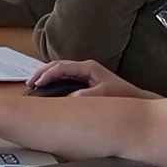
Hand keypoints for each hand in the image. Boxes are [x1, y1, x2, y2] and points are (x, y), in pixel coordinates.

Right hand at [28, 56, 150, 97]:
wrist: (137, 100)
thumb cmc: (122, 96)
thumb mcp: (102, 96)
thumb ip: (83, 96)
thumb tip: (67, 99)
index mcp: (88, 67)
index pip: (61, 67)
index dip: (47, 74)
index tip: (36, 83)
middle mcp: (85, 68)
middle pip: (58, 65)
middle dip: (42, 73)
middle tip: (29, 83)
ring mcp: (86, 73)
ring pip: (60, 71)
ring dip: (46, 76)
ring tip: (34, 85)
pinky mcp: (86, 81)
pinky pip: (65, 78)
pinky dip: (54, 81)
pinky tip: (48, 89)